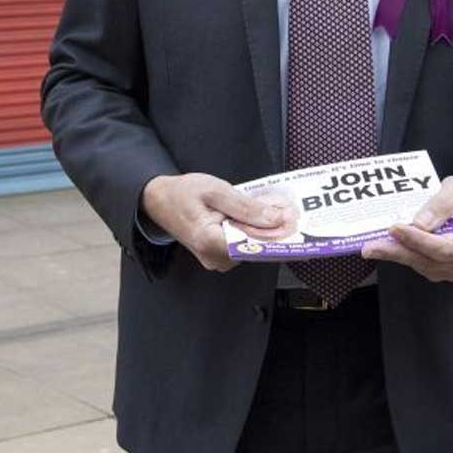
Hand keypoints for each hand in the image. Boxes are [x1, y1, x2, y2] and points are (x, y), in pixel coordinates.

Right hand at [141, 173, 286, 272]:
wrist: (159, 201)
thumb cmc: (183, 193)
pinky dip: (252, 232)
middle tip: (286, 210)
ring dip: (262, 231)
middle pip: (254, 248)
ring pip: (250, 248)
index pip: (254, 246)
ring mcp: (215, 260)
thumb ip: (246, 206)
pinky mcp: (218, 257)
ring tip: (271, 210)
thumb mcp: (216, 191)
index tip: (293, 223)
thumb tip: (276, 219)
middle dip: (272, 230)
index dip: (276, 235)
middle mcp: (214, 258)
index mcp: (211, 242)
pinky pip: (242, 246)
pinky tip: (256, 217)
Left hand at [362, 175, 452, 283]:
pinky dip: (400, 254)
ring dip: (395, 255)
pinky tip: (384, 246)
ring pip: (420, 264)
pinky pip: (417, 263)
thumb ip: (443, 203)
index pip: (446, 247)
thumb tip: (420, 223)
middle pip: (428, 260)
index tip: (396, 228)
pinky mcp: (438, 269)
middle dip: (398, 251)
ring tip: (372, 246)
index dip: (419, 240)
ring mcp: (452, 268)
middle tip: (371, 246)